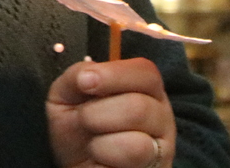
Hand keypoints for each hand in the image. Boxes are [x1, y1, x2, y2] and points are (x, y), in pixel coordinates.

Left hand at [48, 57, 175, 167]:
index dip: (114, 74)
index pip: (145, 72)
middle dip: (97, 114)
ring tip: (93, 143)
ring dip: (101, 142)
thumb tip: (88, 74)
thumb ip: (76, 76)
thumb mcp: (68, 95)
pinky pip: (133, 162)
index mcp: (143, 88)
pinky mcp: (157, 167)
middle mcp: (160, 114)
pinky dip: (106, 158)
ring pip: (138, 142)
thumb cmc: (78, 129)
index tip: (85, 82)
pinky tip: (102, 158)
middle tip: (84, 119)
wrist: (78, 165)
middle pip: (139, 107)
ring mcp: (161, 146)